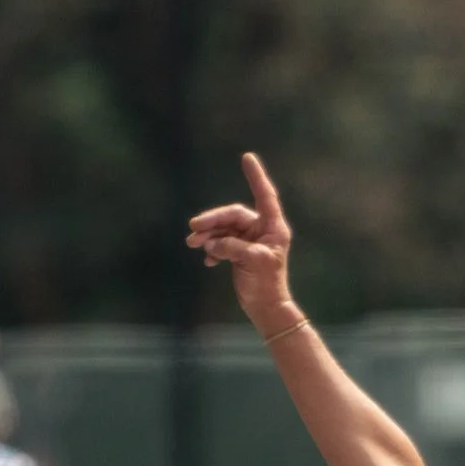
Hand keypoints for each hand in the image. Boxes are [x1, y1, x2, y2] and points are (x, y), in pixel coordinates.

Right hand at [188, 150, 297, 326]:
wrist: (265, 307)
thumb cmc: (267, 284)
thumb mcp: (253, 263)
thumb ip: (234, 248)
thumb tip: (213, 243)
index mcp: (272, 227)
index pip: (264, 195)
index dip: (256, 176)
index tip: (247, 157)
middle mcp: (262, 230)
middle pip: (233, 216)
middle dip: (213, 221)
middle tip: (193, 228)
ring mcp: (250, 241)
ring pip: (224, 230)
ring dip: (208, 236)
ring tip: (192, 244)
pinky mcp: (240, 252)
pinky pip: (222, 243)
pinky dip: (213, 249)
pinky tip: (207, 261)